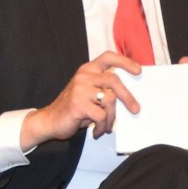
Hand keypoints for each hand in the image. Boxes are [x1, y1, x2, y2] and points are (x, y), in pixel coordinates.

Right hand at [23, 50, 142, 144]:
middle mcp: (84, 76)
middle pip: (114, 80)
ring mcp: (80, 89)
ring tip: (106, 126)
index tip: (138, 70)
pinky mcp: (78, 104)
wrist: (49, 120)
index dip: (125, 61)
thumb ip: (104, 89)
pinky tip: (97, 131)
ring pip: (109, 100)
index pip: (108, 57)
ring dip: (111, 117)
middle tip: (135, 109)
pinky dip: (102, 126)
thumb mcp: (89, 93)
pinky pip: (101, 115)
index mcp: (87, 70)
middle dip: (128, 96)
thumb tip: (130, 96)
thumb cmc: (74, 108)